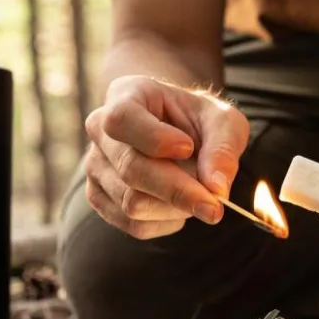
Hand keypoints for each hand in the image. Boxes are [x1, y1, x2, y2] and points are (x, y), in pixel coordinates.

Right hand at [84, 76, 249, 238]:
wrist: (182, 135)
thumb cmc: (201, 122)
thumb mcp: (224, 122)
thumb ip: (223, 150)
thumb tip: (217, 189)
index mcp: (127, 94)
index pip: (121, 119)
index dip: (153, 139)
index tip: (188, 148)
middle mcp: (100, 129)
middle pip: (130, 169)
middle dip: (179, 190)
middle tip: (216, 204)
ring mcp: (95, 166)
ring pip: (132, 203)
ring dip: (176, 208)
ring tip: (198, 196)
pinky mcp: (100, 198)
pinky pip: (134, 225)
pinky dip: (167, 223)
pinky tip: (180, 207)